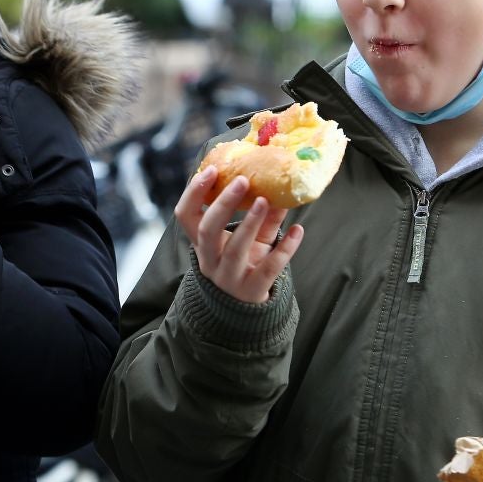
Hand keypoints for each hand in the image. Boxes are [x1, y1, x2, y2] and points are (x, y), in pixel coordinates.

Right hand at [173, 165, 303, 303]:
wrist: (243, 311)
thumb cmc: (243, 264)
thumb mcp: (248, 238)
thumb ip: (261, 214)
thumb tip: (279, 185)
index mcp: (202, 243)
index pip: (185, 215)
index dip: (194, 193)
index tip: (212, 170)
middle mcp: (210, 260)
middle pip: (207, 229)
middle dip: (223, 203)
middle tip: (242, 180)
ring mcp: (229, 277)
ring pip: (235, 249)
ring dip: (250, 222)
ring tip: (267, 200)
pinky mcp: (252, 290)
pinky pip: (269, 269)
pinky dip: (285, 249)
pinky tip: (297, 231)